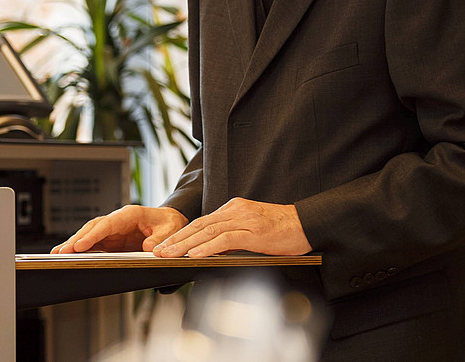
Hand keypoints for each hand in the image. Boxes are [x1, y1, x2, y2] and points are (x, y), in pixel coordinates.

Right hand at [50, 205, 187, 253]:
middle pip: (93, 228)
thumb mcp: (170, 230)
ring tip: (58, 255)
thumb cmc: (169, 223)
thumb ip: (160, 238)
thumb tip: (148, 247)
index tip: (79, 245)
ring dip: (74, 245)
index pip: (107, 224)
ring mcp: (114, 231)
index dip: (93, 235)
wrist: (171, 222)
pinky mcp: (113, 241)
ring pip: (90, 236)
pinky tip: (70, 256)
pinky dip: (82, 250)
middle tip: (60, 252)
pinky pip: (94, 244)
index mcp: (130, 214)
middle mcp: (118, 221)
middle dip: (76, 240)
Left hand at [153, 198, 312, 257]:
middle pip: (199, 225)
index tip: (165, 245)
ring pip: (208, 231)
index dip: (181, 234)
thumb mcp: (252, 230)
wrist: (306, 224)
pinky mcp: (254, 231)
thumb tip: (211, 250)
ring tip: (169, 254)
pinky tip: (194, 255)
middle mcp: (236, 211)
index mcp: (234, 209)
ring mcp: (244, 220)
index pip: (201, 222)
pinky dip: (207, 247)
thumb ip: (231, 236)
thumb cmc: (281, 231)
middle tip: (157, 250)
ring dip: (185, 244)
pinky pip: (225, 239)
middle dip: (176, 239)